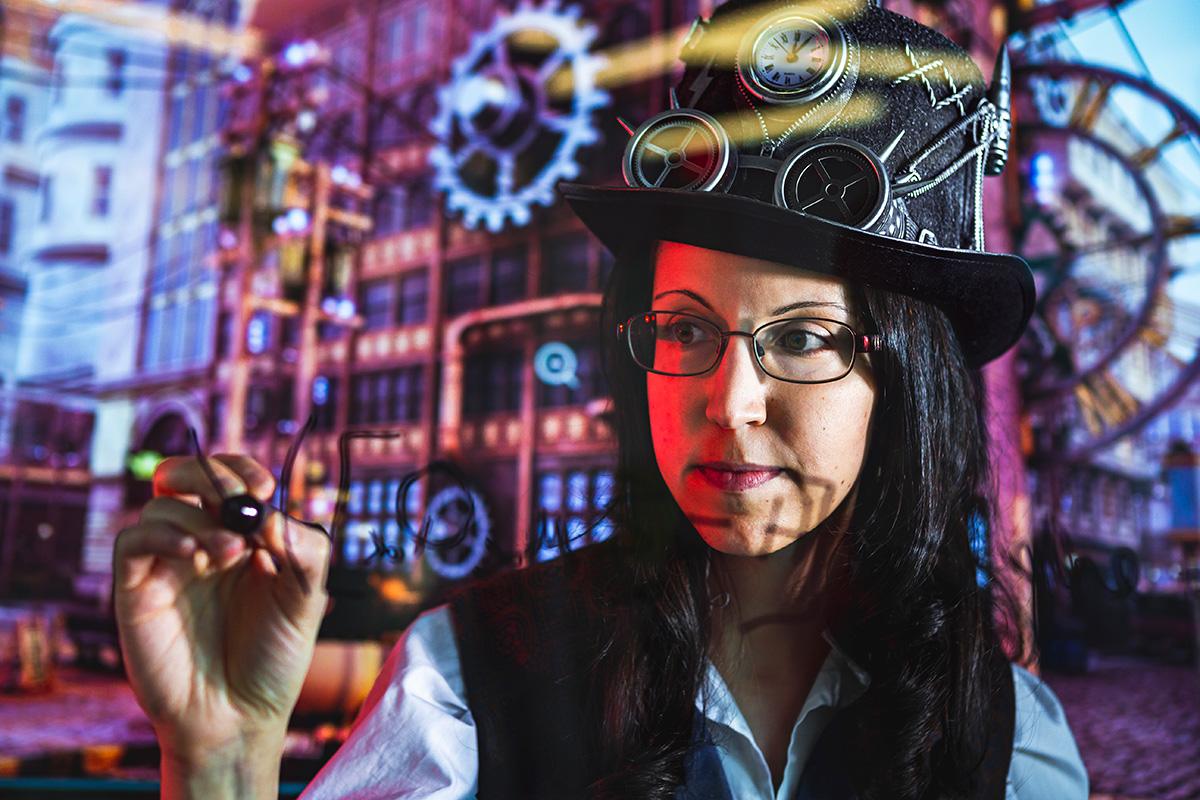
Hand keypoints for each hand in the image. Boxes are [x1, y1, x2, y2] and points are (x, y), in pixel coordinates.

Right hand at [113, 455, 330, 769]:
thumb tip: (274, 512)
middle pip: (186, 476)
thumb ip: (303, 550)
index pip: (231, 479)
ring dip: (199, 513)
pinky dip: (163, 533)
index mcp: (244, 537)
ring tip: (231, 551)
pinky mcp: (137, 589)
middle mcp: (203, 543)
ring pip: (162, 503)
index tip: (263, 486)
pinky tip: (196, 552)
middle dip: (211, 474)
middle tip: (240, 498)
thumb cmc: (273, 659)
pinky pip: (134, 540)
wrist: (238, 718)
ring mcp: (169, 564)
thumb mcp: (307, 599)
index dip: (242, 470)